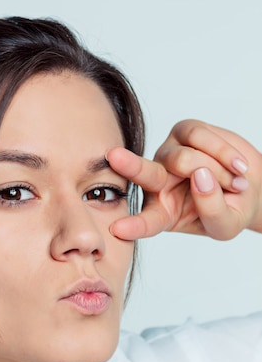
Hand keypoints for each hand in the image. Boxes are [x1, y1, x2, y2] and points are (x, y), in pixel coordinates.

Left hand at [108, 120, 261, 240]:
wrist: (251, 184)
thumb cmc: (232, 209)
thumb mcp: (226, 225)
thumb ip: (213, 211)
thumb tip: (200, 176)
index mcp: (162, 213)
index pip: (146, 221)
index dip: (134, 226)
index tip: (117, 230)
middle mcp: (158, 183)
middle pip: (145, 174)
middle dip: (130, 166)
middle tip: (114, 157)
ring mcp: (168, 155)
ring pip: (185, 159)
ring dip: (218, 173)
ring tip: (235, 184)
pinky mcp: (184, 132)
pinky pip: (199, 137)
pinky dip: (224, 153)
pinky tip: (238, 166)